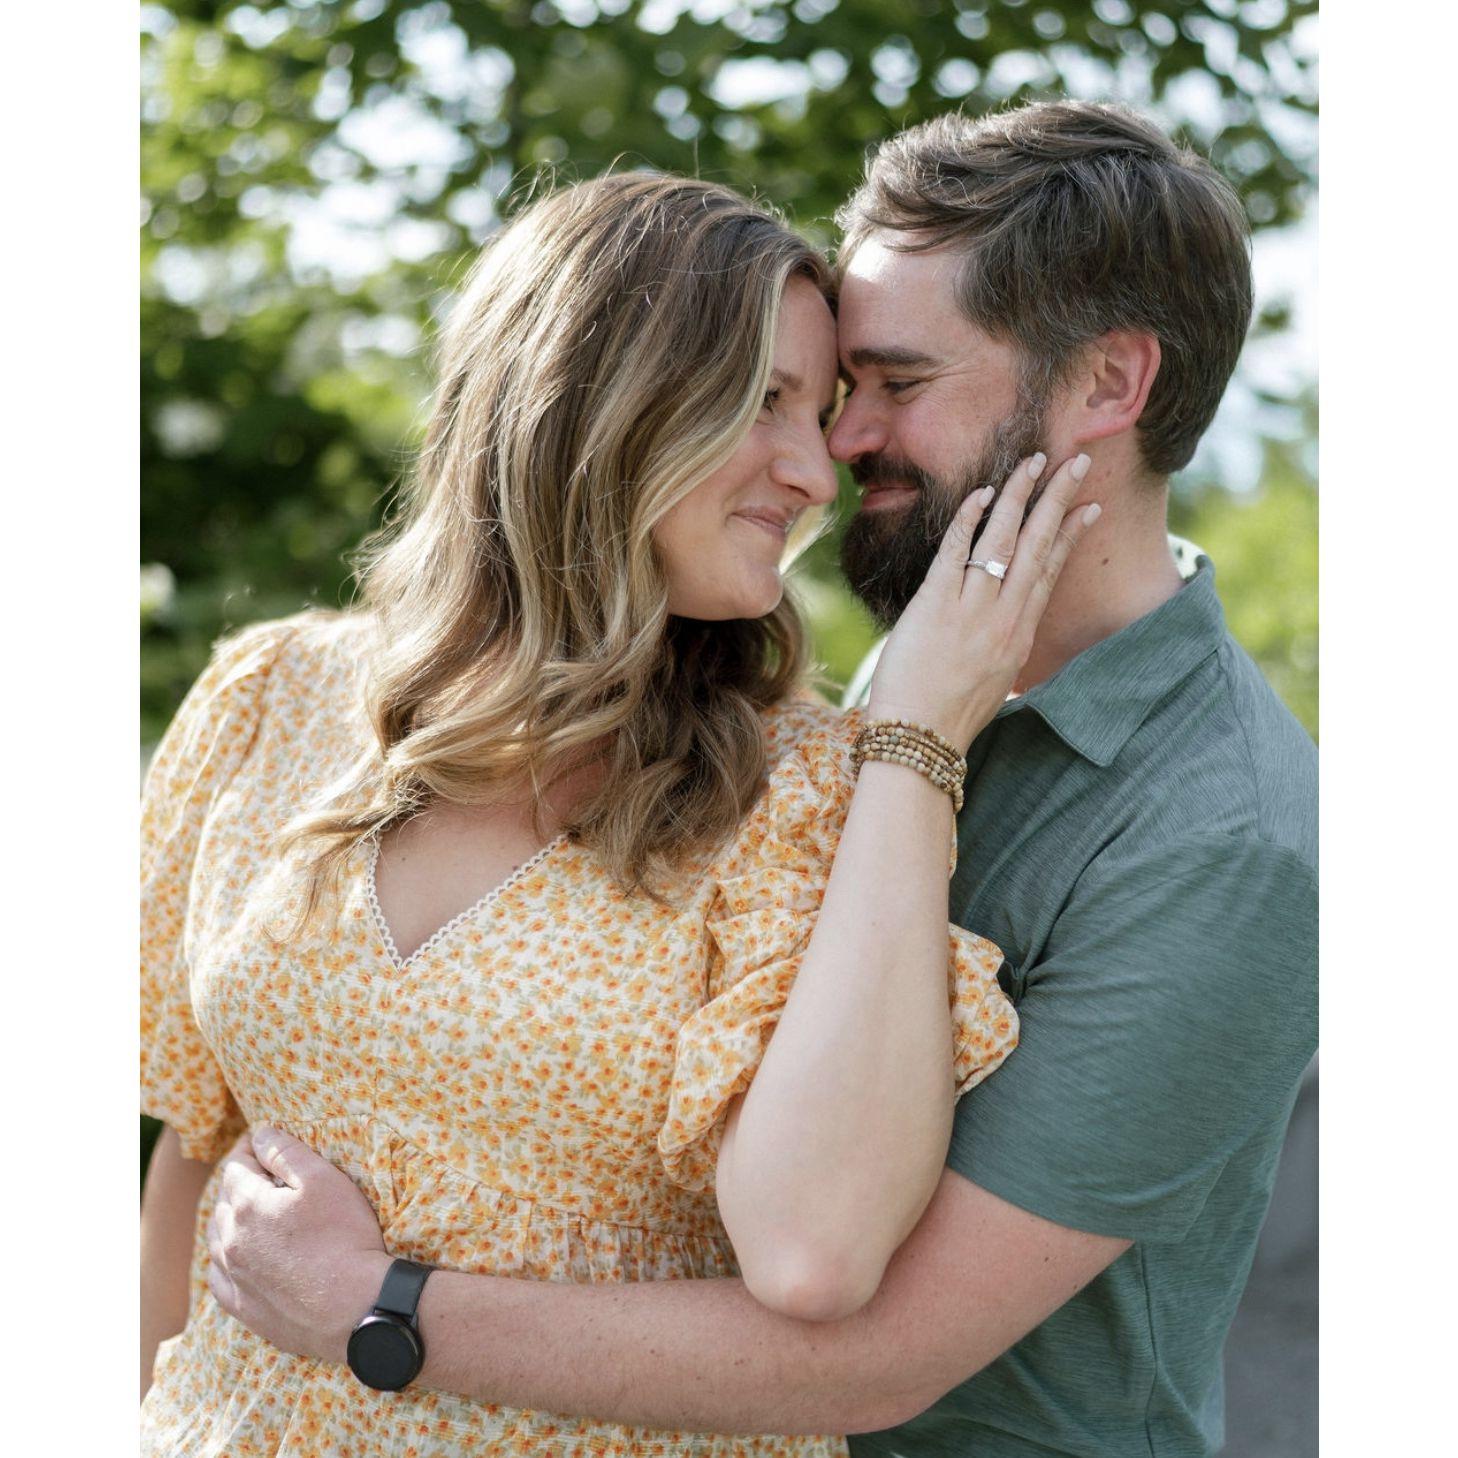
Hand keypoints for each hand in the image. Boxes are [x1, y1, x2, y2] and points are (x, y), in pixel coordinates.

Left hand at [205, 1127, 392, 1364]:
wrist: (355, 1307)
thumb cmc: (344, 1237)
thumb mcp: (323, 1180)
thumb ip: (286, 1151)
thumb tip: (260, 1133)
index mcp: (247, 1205)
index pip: (236, 1166)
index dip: (249, 1149)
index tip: (261, 1140)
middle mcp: (230, 1241)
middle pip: (224, 1200)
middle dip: (239, 1181)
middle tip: (261, 1171)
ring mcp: (234, 1277)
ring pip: (217, 1238)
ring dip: (229, 1218)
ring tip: (250, 1209)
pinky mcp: (243, 1308)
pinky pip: (220, 1277)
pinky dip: (225, 1258)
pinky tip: (240, 1256)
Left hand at [867, 452, 1098, 751]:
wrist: (920, 739)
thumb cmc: (948, 718)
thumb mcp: (994, 684)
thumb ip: (1001, 652)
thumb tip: (1004, 641)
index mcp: (1019, 637)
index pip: (1049, 572)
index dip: (1069, 535)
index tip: (1087, 506)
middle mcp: (1003, 618)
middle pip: (1037, 546)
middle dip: (1057, 499)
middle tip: (1074, 461)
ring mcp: (971, 610)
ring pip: (1002, 540)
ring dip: (1019, 495)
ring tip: (1033, 462)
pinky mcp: (935, 606)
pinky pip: (955, 551)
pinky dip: (969, 519)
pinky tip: (981, 492)